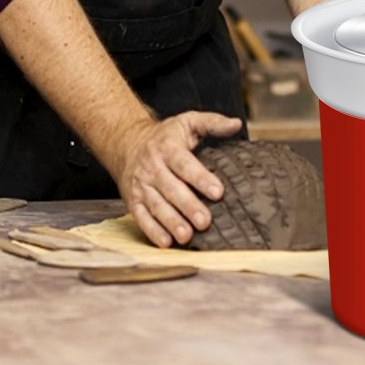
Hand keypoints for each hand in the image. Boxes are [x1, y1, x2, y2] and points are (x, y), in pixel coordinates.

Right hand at [118, 111, 241, 247]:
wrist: (127, 143)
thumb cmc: (165, 136)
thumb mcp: (188, 121)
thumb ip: (212, 122)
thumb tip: (237, 124)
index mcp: (167, 148)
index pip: (184, 164)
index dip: (201, 178)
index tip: (218, 192)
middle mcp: (152, 167)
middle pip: (171, 189)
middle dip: (188, 206)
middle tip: (205, 221)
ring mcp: (141, 185)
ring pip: (156, 205)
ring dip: (171, 222)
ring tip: (187, 236)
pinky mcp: (133, 200)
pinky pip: (141, 217)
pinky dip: (152, 231)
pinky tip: (166, 242)